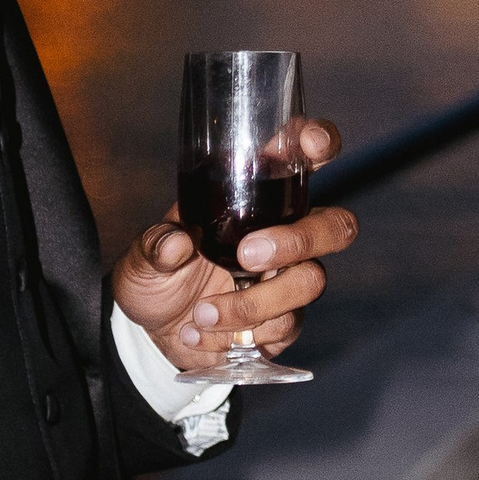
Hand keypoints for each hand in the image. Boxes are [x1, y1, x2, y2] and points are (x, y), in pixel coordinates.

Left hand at [112, 117, 357, 375]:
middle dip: (299, 240)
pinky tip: (202, 333)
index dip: (320, 144)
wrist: (156, 335)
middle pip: (335, 227)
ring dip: (254, 302)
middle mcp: (283, 233)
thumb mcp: (142, 257)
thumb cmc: (157, 276)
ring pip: (310, 281)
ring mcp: (289, 278)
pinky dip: (239, 331)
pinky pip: (286, 324)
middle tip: (247, 256)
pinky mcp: (285, 319)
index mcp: (254, 199)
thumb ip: (156, 245)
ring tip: (202, 313)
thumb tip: (177, 243)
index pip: (302, 161)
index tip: (312, 145)